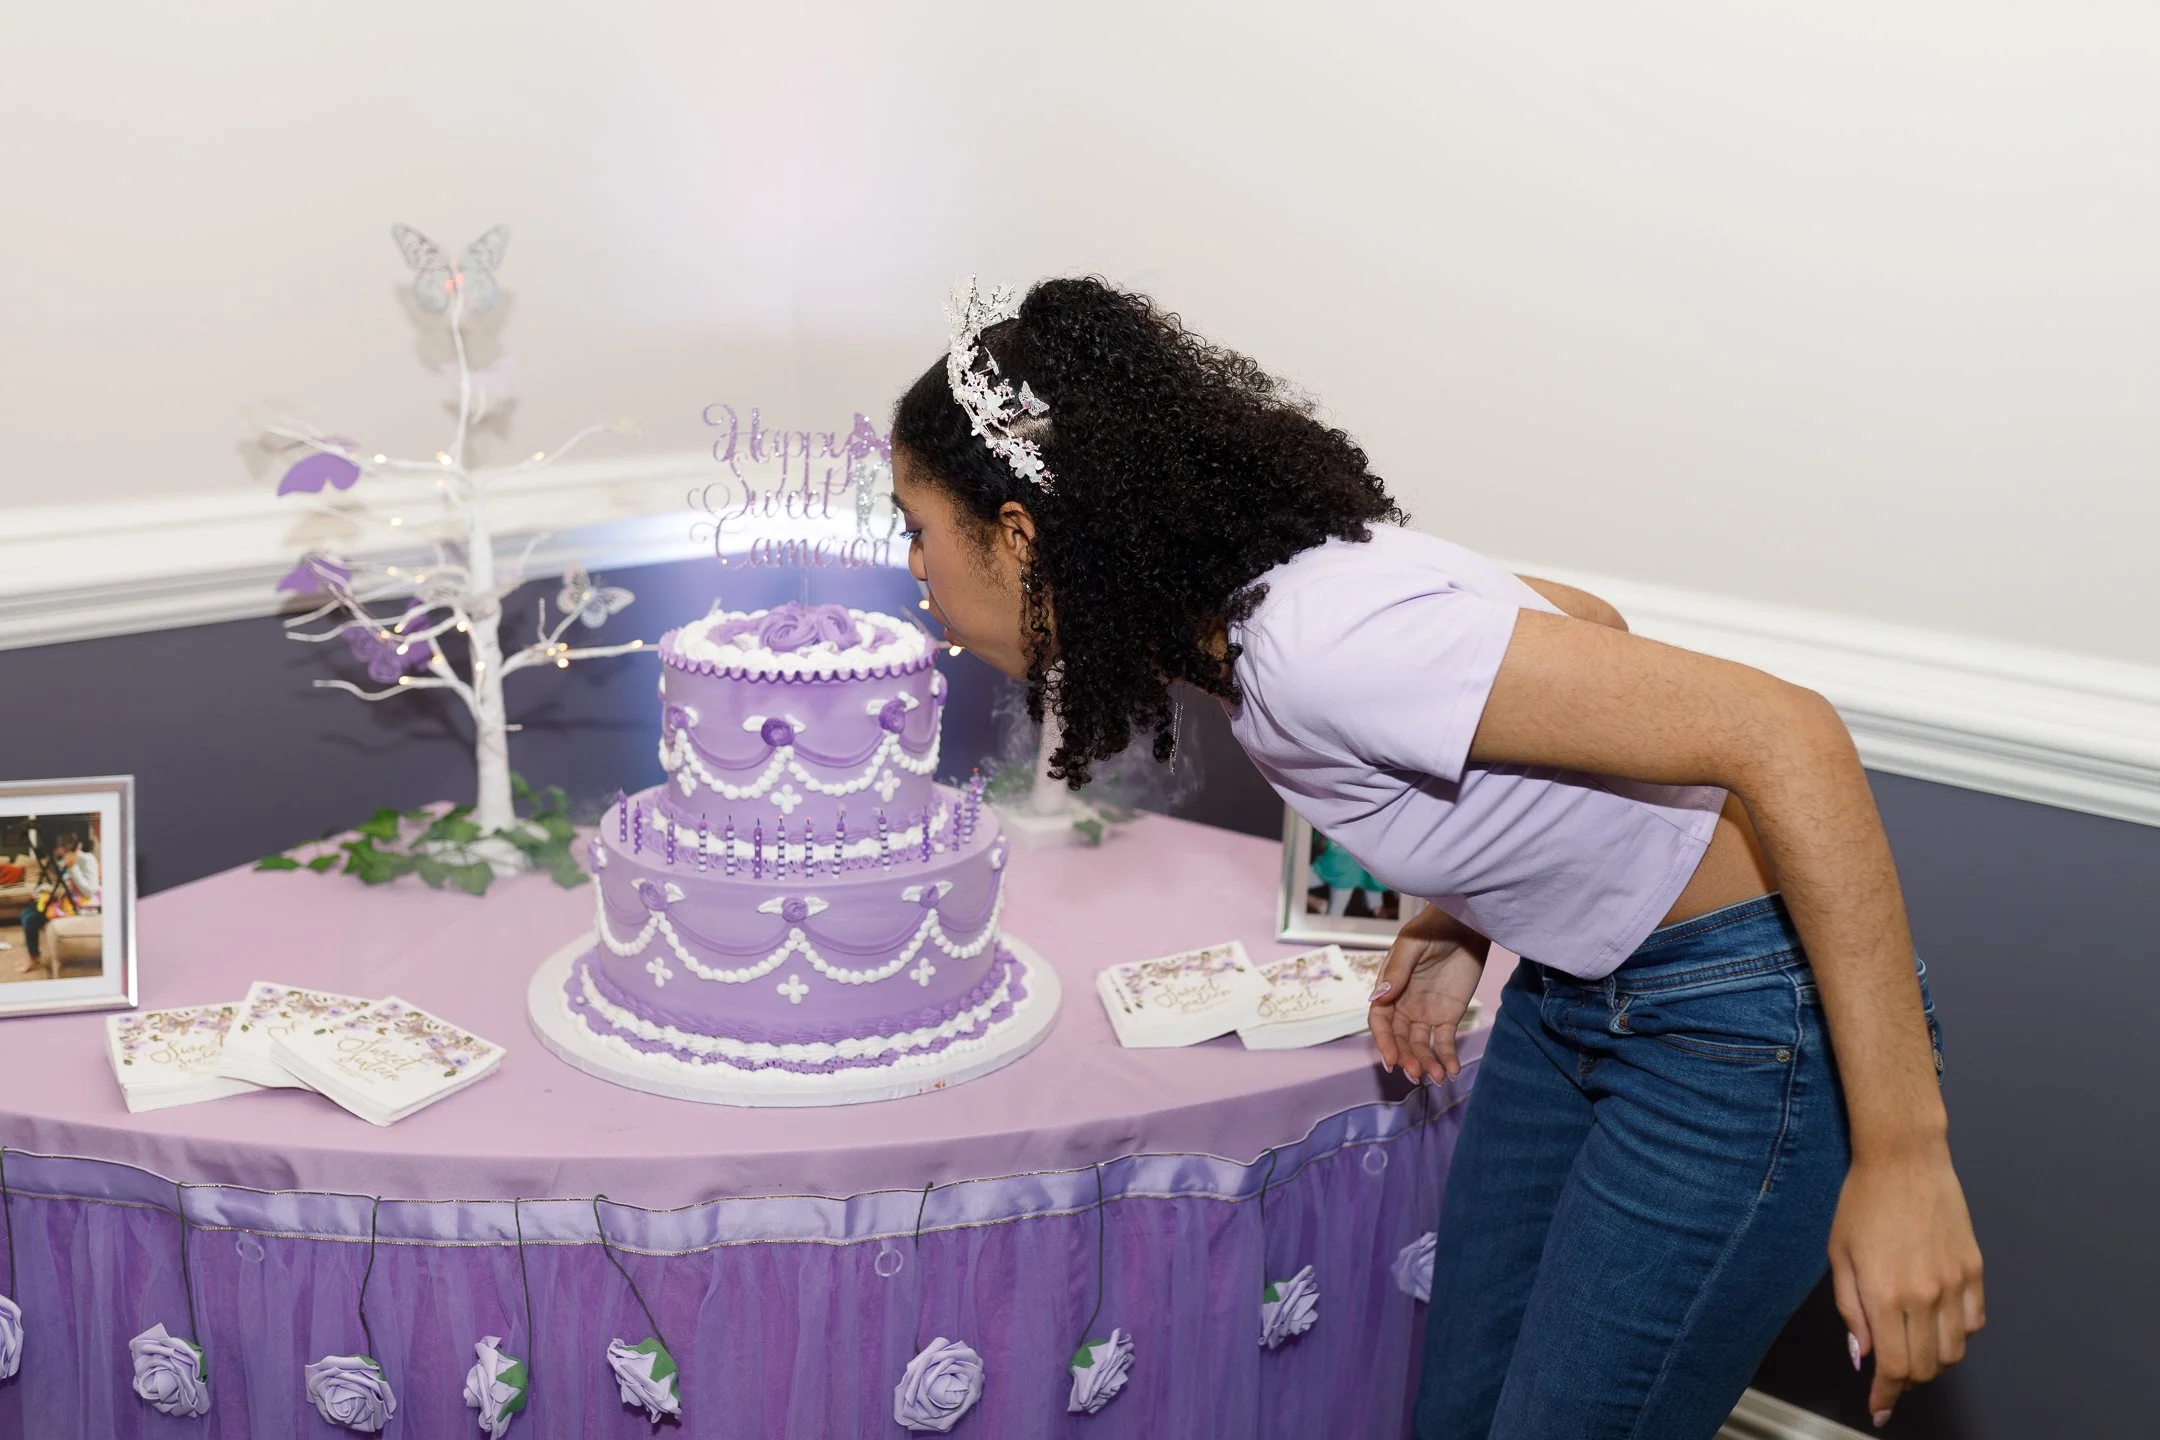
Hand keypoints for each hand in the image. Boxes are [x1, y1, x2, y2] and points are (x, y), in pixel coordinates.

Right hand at [1368, 906, 1491, 1082]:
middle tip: (1415, 1073)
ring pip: (1421, 1044)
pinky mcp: (1449, 1015)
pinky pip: (1445, 1041)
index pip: (1380, 1022)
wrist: (1465, 923)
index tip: (1391, 1060)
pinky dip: (1447, 1057)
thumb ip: (1397, 971)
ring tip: (1437, 1077)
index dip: (1384, 1042)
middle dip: (1406, 1057)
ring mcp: (1426, 1012)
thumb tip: (1377, 998)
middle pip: (1400, 1039)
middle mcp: (1404, 1005)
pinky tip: (1451, 1071)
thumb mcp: (1411, 945)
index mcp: (1389, 989)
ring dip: (1426, 1062)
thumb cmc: (1432, 927)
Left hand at [1829, 1145, 1984, 1427]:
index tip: (1879, 1408)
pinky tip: (1938, 1325)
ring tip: (1913, 1350)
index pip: (1894, 1366)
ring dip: (1933, 1362)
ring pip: (1954, 1351)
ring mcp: (1955, 1283)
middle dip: (1907, 1383)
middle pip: (1927, 1366)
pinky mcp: (1974, 1269)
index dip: (1886, 1395)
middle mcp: (1925, 1294)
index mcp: (1885, 1293)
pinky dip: (1958, 1335)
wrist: (1904, 1160)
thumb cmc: (1863, 1201)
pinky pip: (1974, 1321)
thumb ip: (1851, 1310)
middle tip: (1891, 1378)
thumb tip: (1863, 1354)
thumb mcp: (1840, 1255)